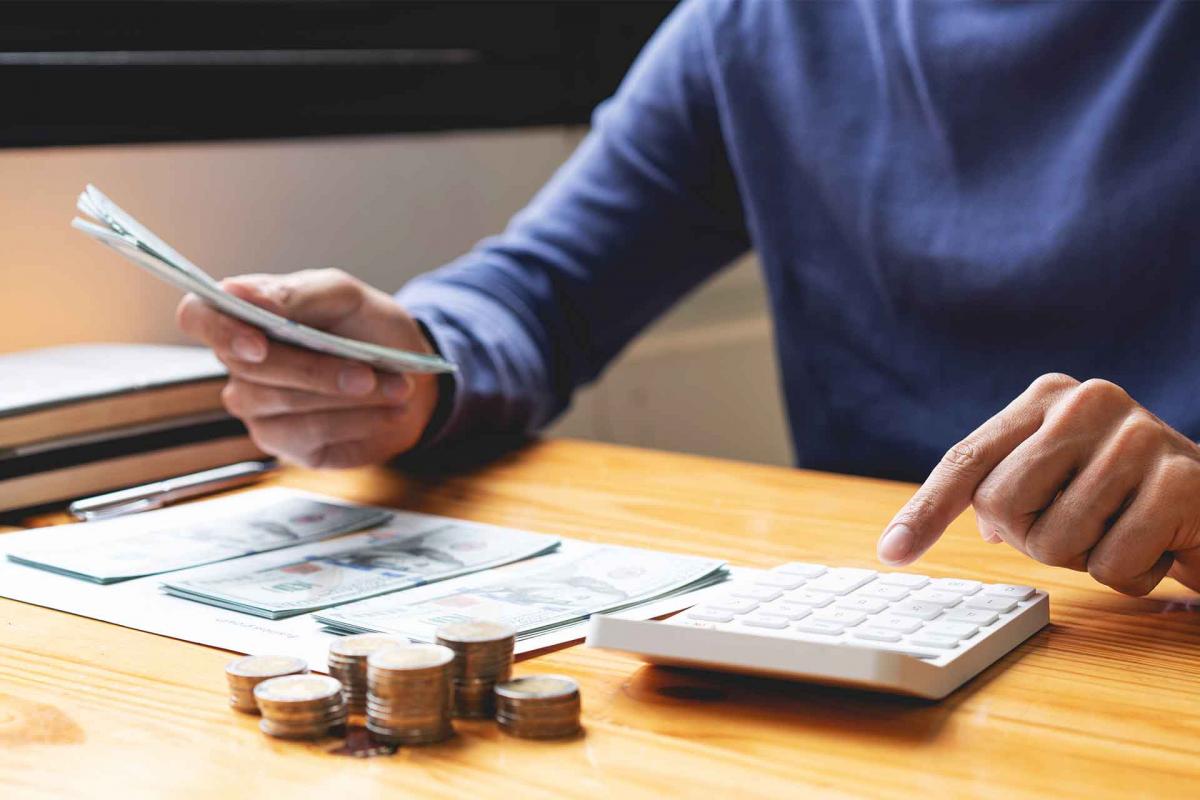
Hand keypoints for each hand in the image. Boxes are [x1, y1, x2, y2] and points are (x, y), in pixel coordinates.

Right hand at [176, 268, 439, 467]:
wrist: (411, 375)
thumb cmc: (366, 327)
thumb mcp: (344, 296)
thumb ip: (296, 293)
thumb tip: (238, 294)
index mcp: (246, 315)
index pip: (198, 316)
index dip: (220, 330)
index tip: (258, 342)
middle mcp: (241, 364)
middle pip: (250, 370)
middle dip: (315, 371)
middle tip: (369, 371)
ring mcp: (258, 408)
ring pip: (282, 404)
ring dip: (346, 397)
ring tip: (396, 388)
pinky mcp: (286, 444)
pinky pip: (309, 435)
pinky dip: (356, 421)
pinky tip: (387, 412)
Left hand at [877, 374, 1199, 594]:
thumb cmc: (1128, 499)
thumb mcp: (1061, 484)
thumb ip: (1004, 489)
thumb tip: (954, 522)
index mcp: (1047, 398)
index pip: (966, 461)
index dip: (926, 511)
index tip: (892, 552)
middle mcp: (1087, 401)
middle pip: (1001, 505)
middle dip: (1036, 539)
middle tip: (1085, 528)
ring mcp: (1137, 433)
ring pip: (1055, 539)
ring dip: (1087, 560)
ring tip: (1126, 531)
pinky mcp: (1182, 478)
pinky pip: (1113, 562)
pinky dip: (1131, 575)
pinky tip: (1161, 544)